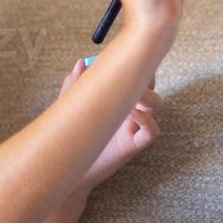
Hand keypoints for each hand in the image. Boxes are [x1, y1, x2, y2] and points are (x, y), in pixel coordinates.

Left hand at [60, 58, 159, 196]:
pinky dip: (147, 121)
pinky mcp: (132, 145)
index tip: (121, 60)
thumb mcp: (69, 103)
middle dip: (144, 76)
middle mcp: (128, 108)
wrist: (65, 162)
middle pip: (150, 85)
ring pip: (157, 105)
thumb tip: (81, 63)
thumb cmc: (70, 132)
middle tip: (130, 75)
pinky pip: (152, 131)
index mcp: (117, 96)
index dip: (135, 64)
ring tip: (132, 97)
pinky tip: (133, 115)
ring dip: (148, 97)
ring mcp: (132, 126)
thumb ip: (75, 83)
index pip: (135, 74)